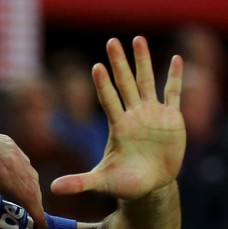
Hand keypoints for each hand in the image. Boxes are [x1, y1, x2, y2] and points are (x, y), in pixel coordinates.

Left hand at [0, 124, 46, 228]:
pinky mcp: (9, 143)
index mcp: (6, 173)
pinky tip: (22, 182)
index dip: (37, 212)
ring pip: (31, 173)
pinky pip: (25, 162)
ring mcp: (13, 150)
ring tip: (31, 203)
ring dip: (33, 189)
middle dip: (37, 203)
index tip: (42, 225)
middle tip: (37, 217)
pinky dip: (27, 175)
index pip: (29, 197)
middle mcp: (15, 160)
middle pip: (33, 186)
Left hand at [51, 36, 184, 201]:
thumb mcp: (101, 183)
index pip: (108, 101)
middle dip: (119, 63)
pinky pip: (173, 93)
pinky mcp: (171, 119)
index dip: (103, 85)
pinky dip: (175, 77)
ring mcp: (152, 115)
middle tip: (112, 41)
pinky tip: (176, 58)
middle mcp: (134, 115)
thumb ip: (79, 183)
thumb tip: (51, 190)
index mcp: (118, 127)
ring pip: (147, 82)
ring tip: (137, 39)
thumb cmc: (124, 184)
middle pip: (126, 84)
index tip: (96, 67)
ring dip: (143, 61)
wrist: (150, 187)